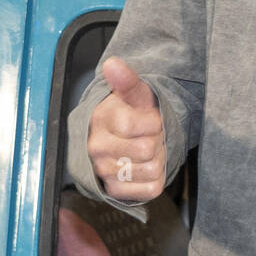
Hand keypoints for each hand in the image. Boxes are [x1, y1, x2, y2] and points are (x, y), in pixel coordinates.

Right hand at [88, 57, 166, 201]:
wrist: (123, 138)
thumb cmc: (131, 112)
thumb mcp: (134, 94)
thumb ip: (126, 80)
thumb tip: (113, 64)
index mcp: (100, 120)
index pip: (134, 125)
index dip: (153, 121)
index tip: (150, 119)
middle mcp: (96, 148)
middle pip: (147, 149)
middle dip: (157, 140)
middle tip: (151, 135)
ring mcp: (104, 171)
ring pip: (151, 170)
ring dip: (159, 159)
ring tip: (149, 150)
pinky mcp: (115, 191)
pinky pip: (150, 189)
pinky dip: (156, 178)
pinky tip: (147, 166)